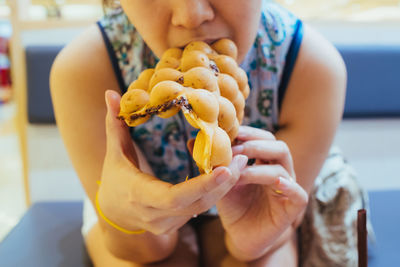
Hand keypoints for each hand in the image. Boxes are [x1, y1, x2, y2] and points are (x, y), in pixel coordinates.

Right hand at [97, 90, 246, 235]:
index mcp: (138, 195)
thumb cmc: (115, 178)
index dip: (201, 185)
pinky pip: (201, 208)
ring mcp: (167, 223)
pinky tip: (228, 172)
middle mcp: (155, 214)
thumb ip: (115, 124)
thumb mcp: (114, 152)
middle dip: (222, 183)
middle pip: (196, 203)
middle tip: (242, 158)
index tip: (224, 168)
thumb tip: (110, 93)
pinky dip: (216, 191)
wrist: (114, 214)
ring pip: (202, 207)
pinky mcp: (177, 224)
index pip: (174, 197)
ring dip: (224, 186)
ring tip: (240, 161)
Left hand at [216, 126, 308, 258]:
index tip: (229, 132)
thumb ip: (211, 163)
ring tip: (240, 172)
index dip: (248, 133)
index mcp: (264, 161)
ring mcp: (288, 188)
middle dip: (255, 145)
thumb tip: (189, 142)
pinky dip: (289, 186)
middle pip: (277, 147)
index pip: (263, 138)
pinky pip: (299, 194)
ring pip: (283, 168)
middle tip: (234, 149)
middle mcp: (279, 170)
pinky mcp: (293, 208)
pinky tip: (277, 182)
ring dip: (260, 167)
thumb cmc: (233, 205)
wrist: (241, 236)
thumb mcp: (220, 182)